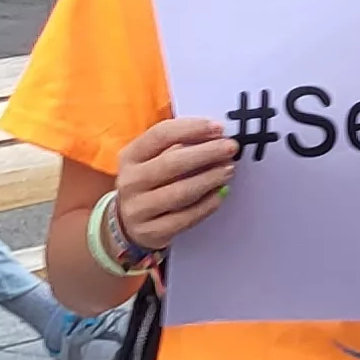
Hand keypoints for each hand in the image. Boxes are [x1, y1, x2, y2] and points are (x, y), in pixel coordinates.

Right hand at [112, 116, 238, 250]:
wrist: (129, 224)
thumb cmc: (150, 183)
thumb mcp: (152, 160)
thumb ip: (177, 146)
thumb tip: (215, 135)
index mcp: (130, 156)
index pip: (160, 135)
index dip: (191, 128)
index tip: (218, 127)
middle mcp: (130, 181)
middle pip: (171, 163)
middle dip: (206, 153)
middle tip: (230, 148)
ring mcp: (138, 209)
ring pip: (179, 192)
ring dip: (209, 179)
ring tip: (228, 170)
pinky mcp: (151, 232)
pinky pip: (185, 218)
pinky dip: (207, 205)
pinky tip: (221, 193)